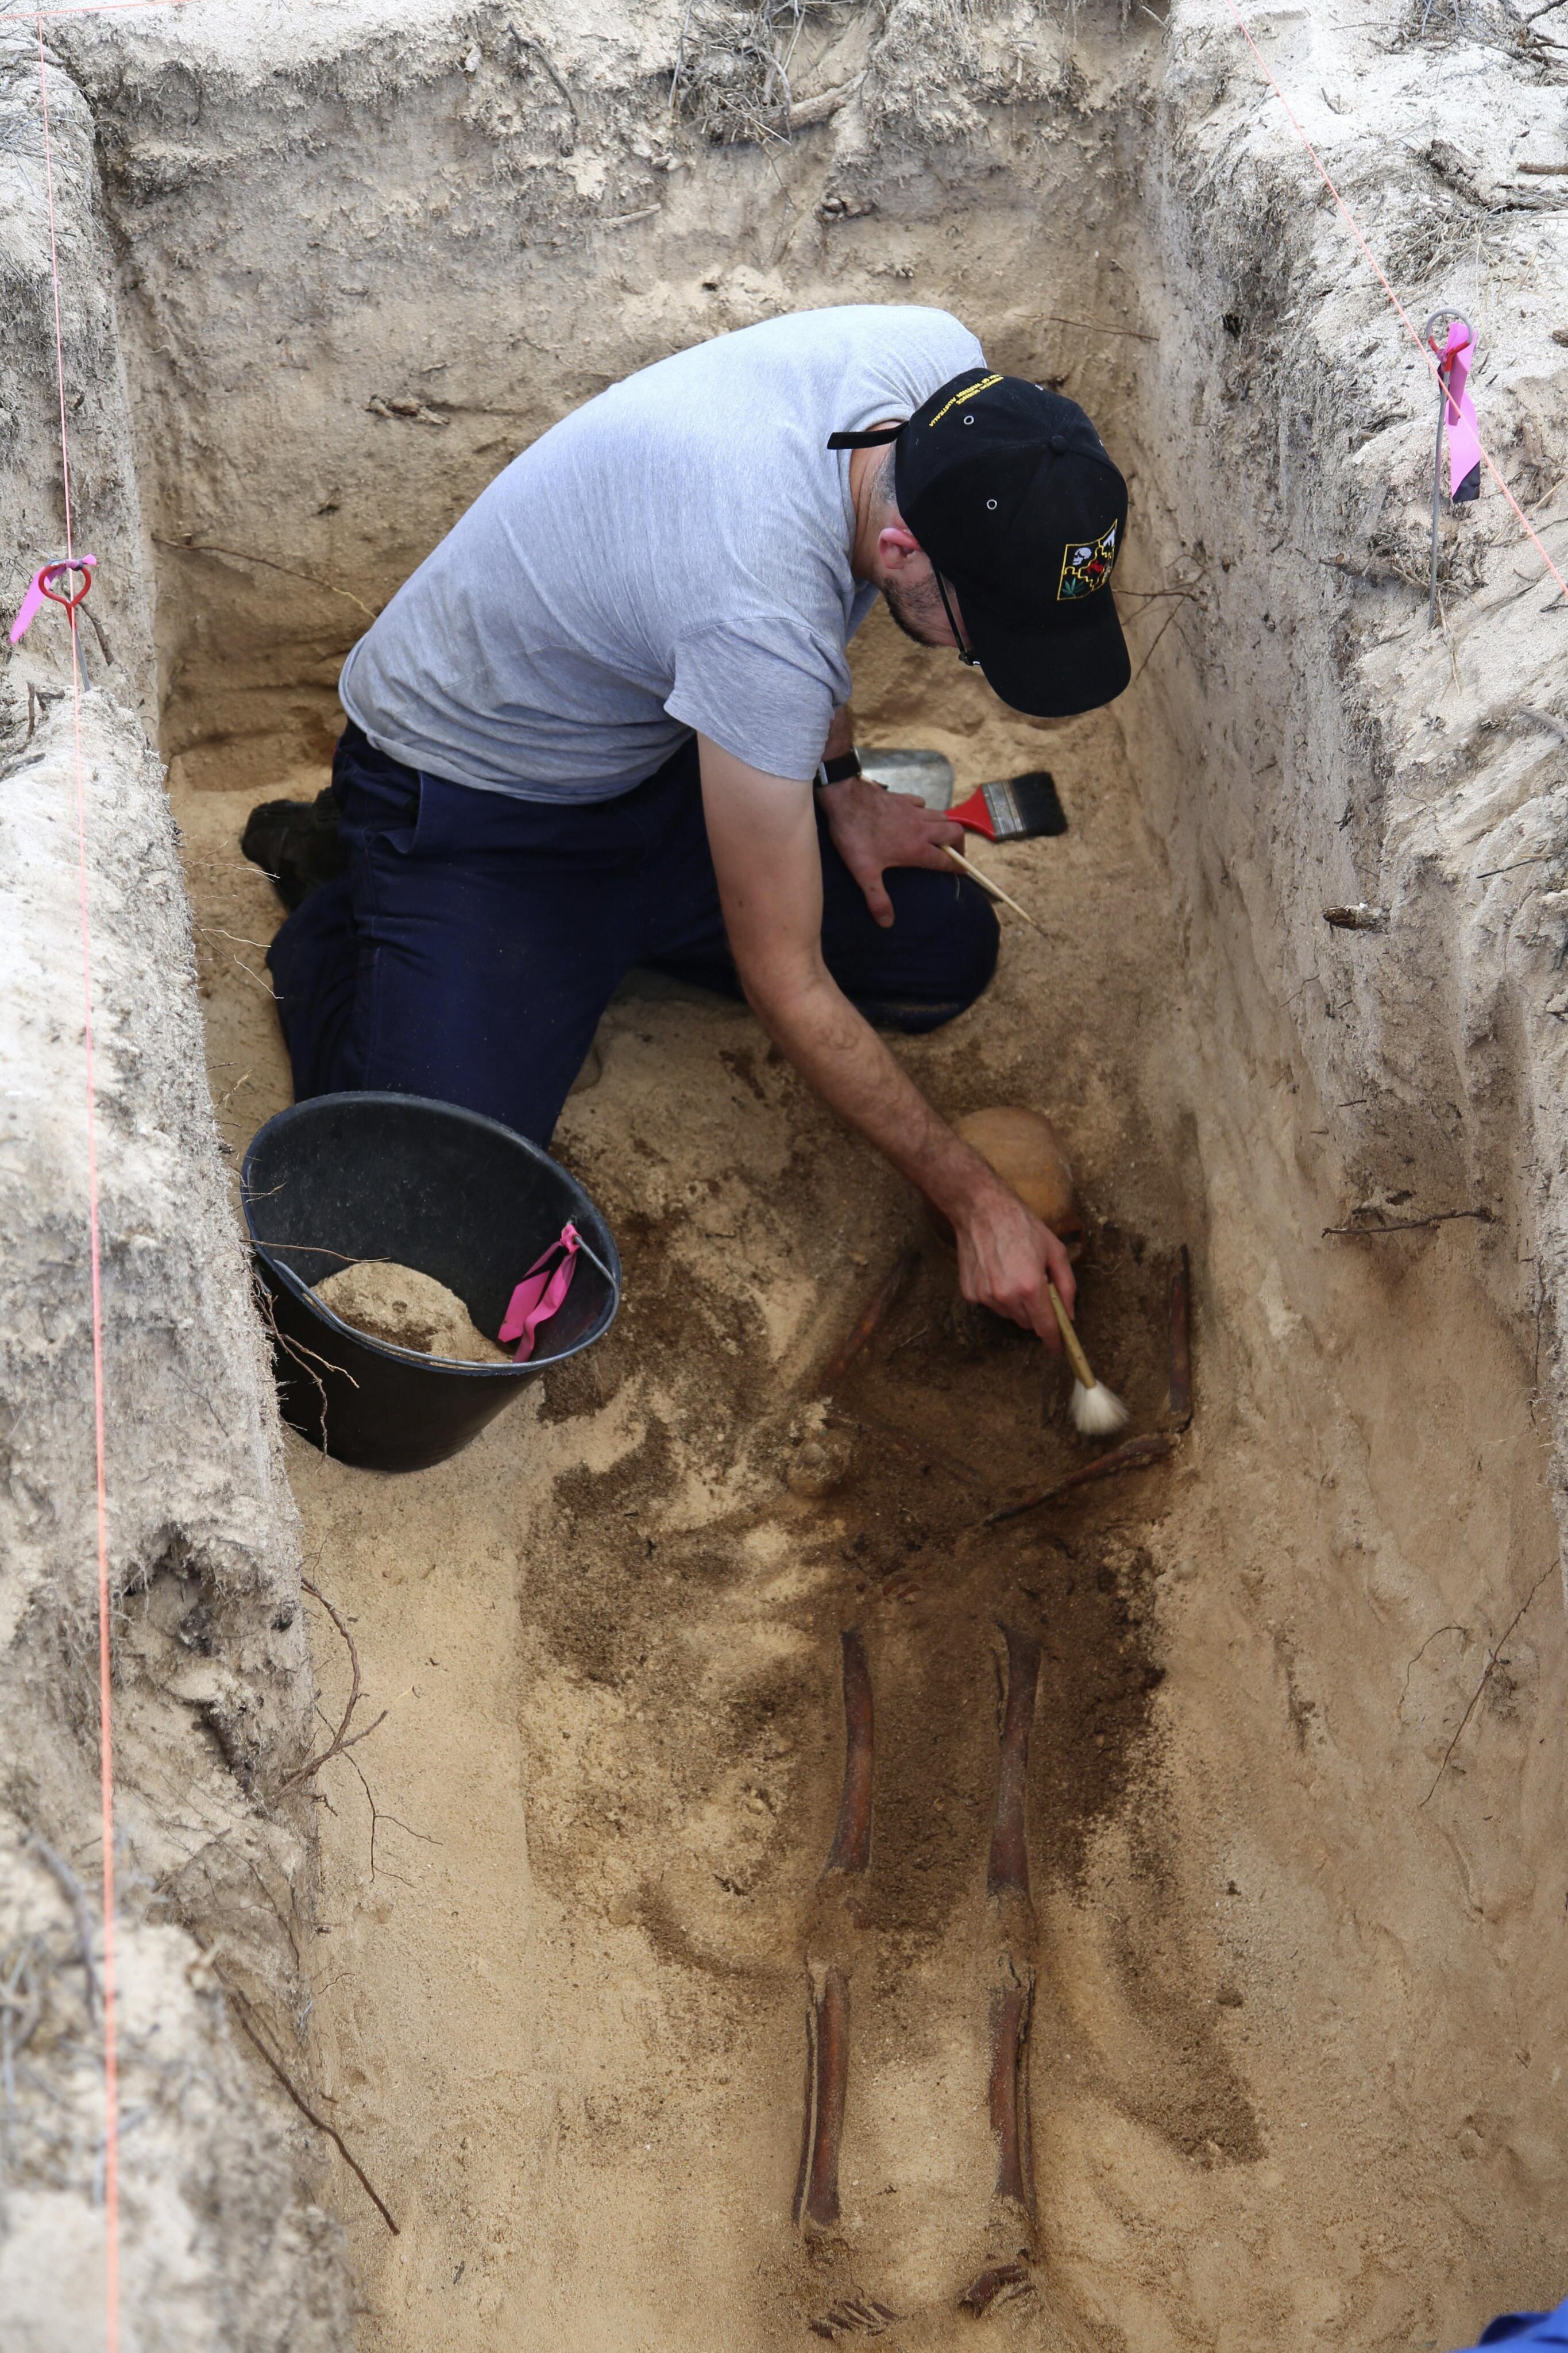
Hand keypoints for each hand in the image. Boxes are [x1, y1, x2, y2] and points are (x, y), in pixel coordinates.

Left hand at [818, 773, 961, 927]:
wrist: (845, 799)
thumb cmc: (856, 836)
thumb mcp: (864, 873)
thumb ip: (877, 898)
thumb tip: (887, 923)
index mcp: (916, 849)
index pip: (945, 860)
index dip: (956, 867)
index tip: (963, 872)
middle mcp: (921, 829)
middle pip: (954, 832)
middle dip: (959, 844)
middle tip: (955, 853)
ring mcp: (913, 811)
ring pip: (942, 816)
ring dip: (945, 826)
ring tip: (940, 836)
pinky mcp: (903, 798)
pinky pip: (923, 803)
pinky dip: (925, 810)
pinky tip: (917, 816)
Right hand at [951, 1171, 1076, 1347]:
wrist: (981, 1209)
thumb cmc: (1022, 1225)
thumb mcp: (1055, 1251)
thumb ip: (1066, 1286)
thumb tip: (1069, 1314)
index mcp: (1030, 1287)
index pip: (1045, 1327)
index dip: (1054, 1340)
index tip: (1058, 1348)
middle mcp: (1006, 1296)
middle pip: (1028, 1323)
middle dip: (1037, 1313)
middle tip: (1037, 1288)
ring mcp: (985, 1296)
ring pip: (1010, 1315)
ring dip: (1017, 1304)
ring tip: (1015, 1274)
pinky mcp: (971, 1293)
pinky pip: (992, 1305)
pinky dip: (998, 1295)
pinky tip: (997, 1272)